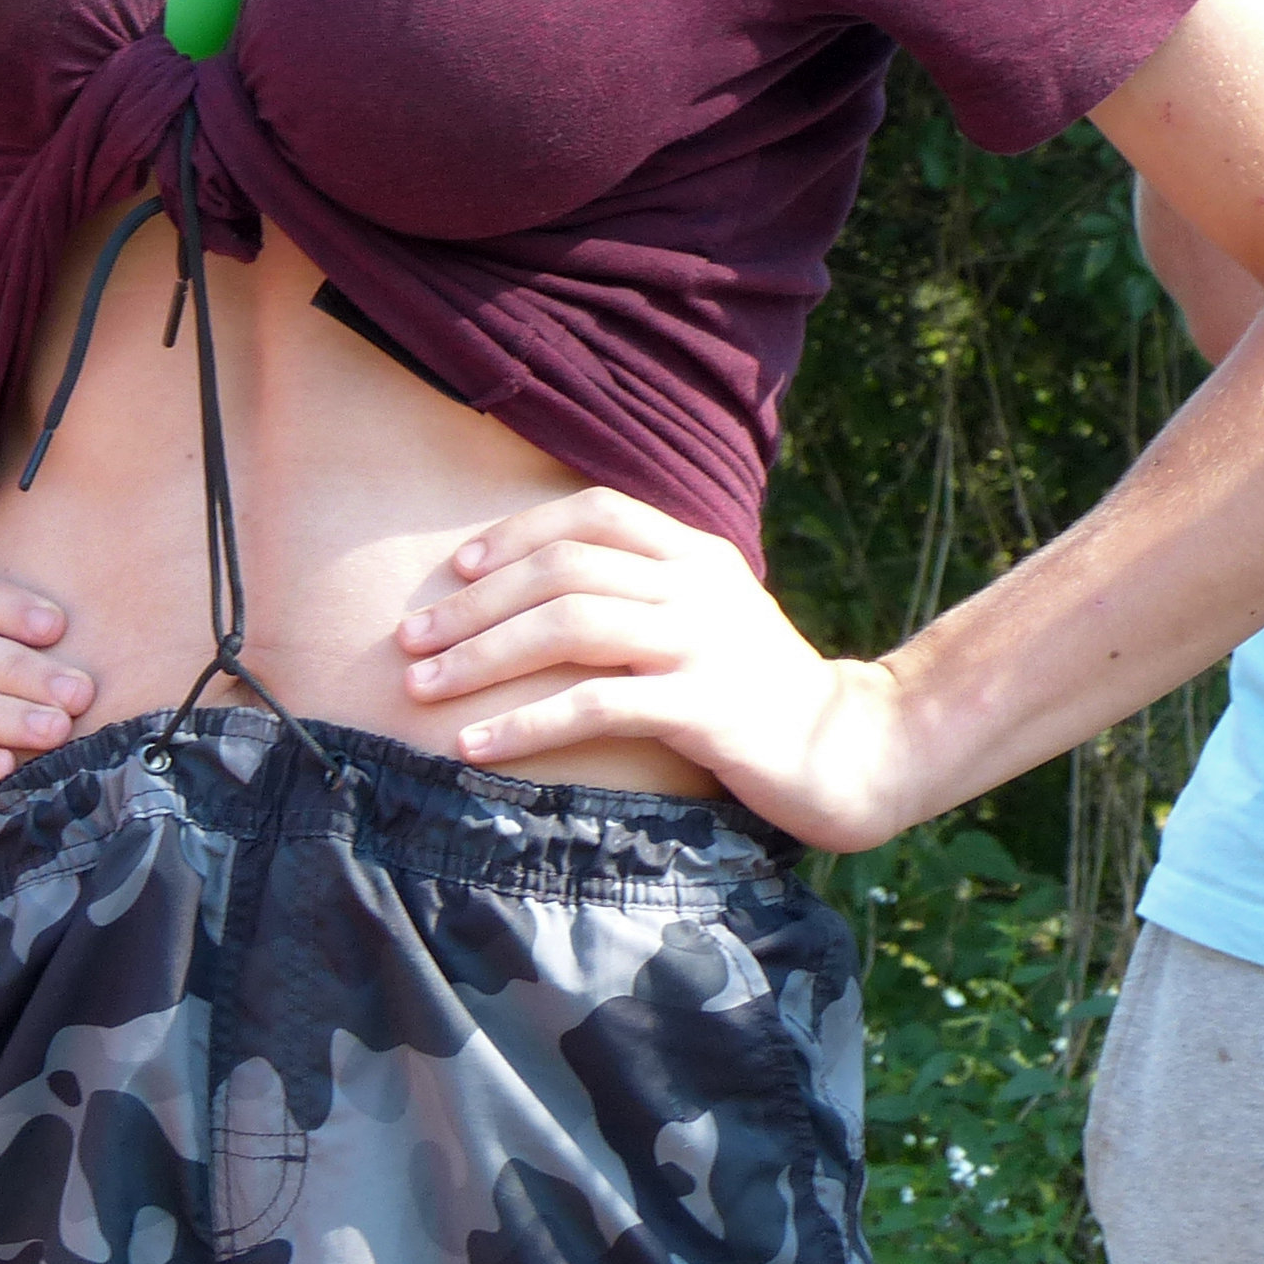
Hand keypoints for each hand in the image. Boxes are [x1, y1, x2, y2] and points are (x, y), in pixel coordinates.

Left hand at [395, 492, 913, 850]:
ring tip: (422, 689)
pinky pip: (594, 704)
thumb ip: (645, 590)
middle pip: (562, 569)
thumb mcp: (708, 615)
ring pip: (568, 625)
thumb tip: (541, 589)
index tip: (456, 569)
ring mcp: (701, 642)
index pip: (591, 513)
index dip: (516, 535)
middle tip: (410, 640)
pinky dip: (524, 723)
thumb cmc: (760, 687)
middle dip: (474, 603)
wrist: (852, 750)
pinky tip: (476, 746)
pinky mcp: (703, 708)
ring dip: (482, 656)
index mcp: (695, 551)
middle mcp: (695, 584)